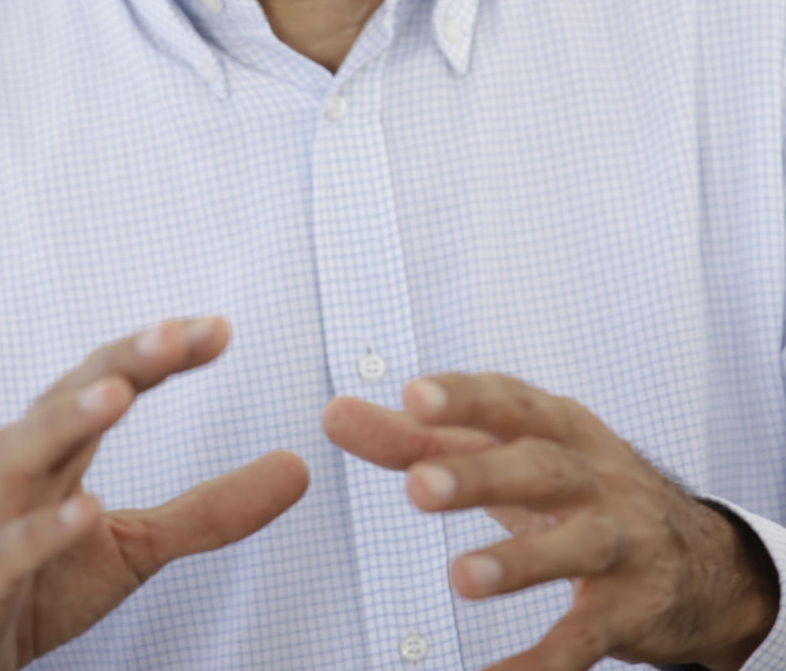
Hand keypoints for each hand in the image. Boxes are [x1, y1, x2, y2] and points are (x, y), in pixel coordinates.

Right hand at [0, 317, 306, 669]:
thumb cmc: (35, 585)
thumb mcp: (134, 546)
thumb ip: (211, 509)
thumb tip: (299, 467)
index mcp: (59, 450)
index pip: (111, 380)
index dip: (161, 353)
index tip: (220, 329)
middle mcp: (20, 470)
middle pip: (67, 396)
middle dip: (120, 360)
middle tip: (175, 332)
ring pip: (19, 454)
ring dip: (67, 419)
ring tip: (119, 393)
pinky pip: (2, 553)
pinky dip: (41, 531)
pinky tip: (87, 511)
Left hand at [323, 372, 777, 670]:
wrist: (705, 560)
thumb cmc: (580, 488)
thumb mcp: (510, 453)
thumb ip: (419, 438)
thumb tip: (334, 415)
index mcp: (558, 426)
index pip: (509, 402)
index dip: (464, 398)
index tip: (413, 395)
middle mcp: (594, 475)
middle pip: (539, 467)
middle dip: (481, 476)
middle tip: (418, 488)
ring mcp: (619, 540)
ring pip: (574, 547)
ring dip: (519, 561)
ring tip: (461, 578)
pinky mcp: (631, 608)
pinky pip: (584, 637)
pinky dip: (543, 661)